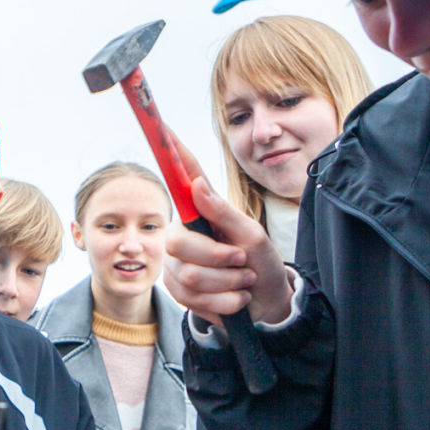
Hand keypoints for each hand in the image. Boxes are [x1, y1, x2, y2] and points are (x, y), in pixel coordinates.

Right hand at [162, 137, 292, 325]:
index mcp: (203, 211)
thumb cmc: (263, 264)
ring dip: (227, 283)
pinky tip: (234, 299)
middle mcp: (183, 232)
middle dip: (219, 259)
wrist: (266, 307)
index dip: (173, 151)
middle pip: (180, 243)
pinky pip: (191, 297)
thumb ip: (223, 212)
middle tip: (242, 261)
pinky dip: (223, 302)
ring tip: (243, 281)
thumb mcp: (253, 236)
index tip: (162, 122)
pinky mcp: (177, 288)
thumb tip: (196, 184)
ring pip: (189, 275)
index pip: (184, 176)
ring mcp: (177, 261)